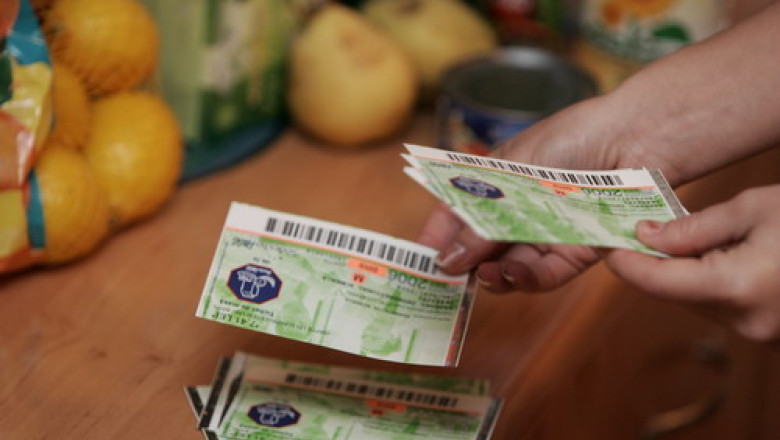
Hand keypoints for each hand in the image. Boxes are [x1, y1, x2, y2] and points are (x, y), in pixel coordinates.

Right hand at [419, 96, 652, 291]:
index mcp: (498, 178)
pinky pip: (545, 273)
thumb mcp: (511, 178)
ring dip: (493, 275)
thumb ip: (479, 223)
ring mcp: (549, 229)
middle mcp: (521, 206)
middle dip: (465, 264)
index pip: (459, 211)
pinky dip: (525, 279)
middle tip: (449, 280)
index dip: (439, 235)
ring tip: (482, 277)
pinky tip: (510, 275)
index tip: (422, 258)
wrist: (636, 138)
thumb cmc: (571, 138)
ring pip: (512, 264)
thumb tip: (446, 261)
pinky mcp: (579, 250)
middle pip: (484, 244)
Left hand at [605, 185, 779, 343]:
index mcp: (735, 287)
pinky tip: (725, 254)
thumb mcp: (754, 209)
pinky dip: (711, 282)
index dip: (623, 261)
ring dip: (684, 271)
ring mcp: (760, 334)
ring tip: (691, 235)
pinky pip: (723, 307)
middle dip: (652, 261)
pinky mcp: (770, 335)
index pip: (655, 281)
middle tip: (632, 229)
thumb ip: (693, 227)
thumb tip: (646, 236)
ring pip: (696, 301)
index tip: (602, 241)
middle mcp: (745, 322)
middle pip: (673, 293)